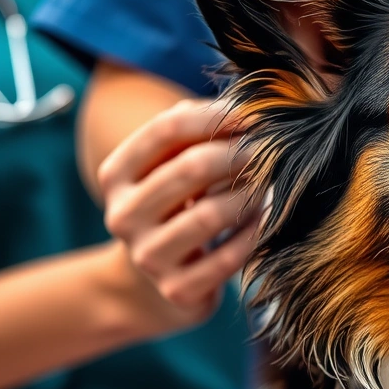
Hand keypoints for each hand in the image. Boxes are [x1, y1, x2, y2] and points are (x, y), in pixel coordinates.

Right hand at [97, 99, 260, 324]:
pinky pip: (229, 257)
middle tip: (273, 150)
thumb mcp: (168, 168)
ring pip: (211, 214)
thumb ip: (194, 132)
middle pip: (190, 168)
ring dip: (249, 195)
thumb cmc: (173, 210)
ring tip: (270, 184)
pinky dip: (254, 234)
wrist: (148, 289)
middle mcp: (123, 214)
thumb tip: (245, 99)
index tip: (255, 114)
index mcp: (116, 175)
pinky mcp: (177, 290)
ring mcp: (147, 256)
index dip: (216, 116)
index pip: (165, 129)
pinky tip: (265, 219)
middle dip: (239, 154)